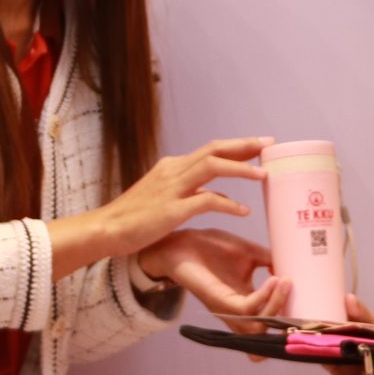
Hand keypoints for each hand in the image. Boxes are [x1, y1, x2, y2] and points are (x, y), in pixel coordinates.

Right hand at [84, 138, 267, 259]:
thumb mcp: (164, 198)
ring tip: (263, 174)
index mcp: (172, 167)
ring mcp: (172, 188)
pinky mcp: (171, 209)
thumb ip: (190, 192)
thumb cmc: (133, 219)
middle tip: (269, 144)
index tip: (259, 144)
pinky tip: (243, 211)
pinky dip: (227, 204)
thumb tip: (219, 196)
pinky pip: (206, 201)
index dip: (237, 146)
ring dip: (240, 169)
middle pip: (215, 149)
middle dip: (244, 146)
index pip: (210, 149)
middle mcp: (173, 171)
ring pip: (212, 167)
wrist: (104, 230)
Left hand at [138, 229, 288, 332]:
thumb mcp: (249, 253)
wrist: (181, 243)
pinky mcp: (219, 302)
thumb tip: (293, 264)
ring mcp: (229, 309)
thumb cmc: (211, 248)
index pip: (272, 326)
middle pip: (268, 336)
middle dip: (288, 320)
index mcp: (248, 303)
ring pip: (259, 325)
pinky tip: (274, 278)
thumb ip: (270, 259)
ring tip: (286, 281)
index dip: (291, 324)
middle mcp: (240, 312)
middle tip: (298, 291)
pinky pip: (247, 309)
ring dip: (277, 304)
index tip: (312, 302)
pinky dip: (263, 296)